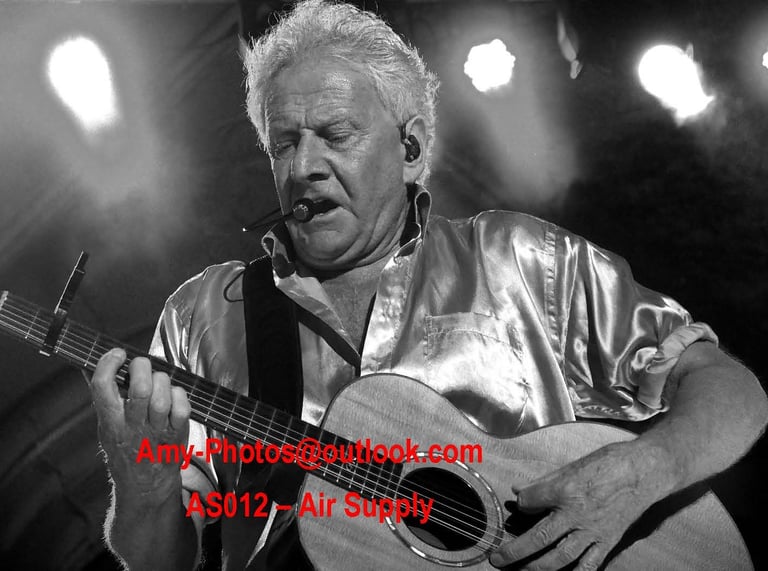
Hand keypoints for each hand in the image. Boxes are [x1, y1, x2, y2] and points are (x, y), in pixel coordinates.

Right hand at [90, 349, 190, 501]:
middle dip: (142, 368)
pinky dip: (179, 395)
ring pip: (162, 397)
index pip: (102, 388)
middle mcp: (133, 428)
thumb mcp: (106, 429)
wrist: (146, 487)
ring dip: (162, 380)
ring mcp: (157, 432)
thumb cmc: (127, 451)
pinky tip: (173, 395)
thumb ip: (102, 399)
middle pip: (140, 389)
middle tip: (141, 366)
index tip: (117, 355)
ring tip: (158, 381)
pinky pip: (182, 407)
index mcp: (110, 424)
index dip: (108, 365)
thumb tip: (92, 366)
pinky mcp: (177, 434)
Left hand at [490, 441, 674, 569]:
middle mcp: (575, 515)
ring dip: (537, 567)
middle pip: (538, 538)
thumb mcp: (572, 465)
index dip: (520, 504)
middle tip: (497, 559)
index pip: (530, 502)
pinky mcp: (608, 541)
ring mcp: (592, 531)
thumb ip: (544, 482)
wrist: (645, 471)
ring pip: (560, 558)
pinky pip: (588, 565)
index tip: (519, 504)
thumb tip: (519, 489)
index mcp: (565, 491)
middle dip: (515, 551)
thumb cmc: (609, 463)